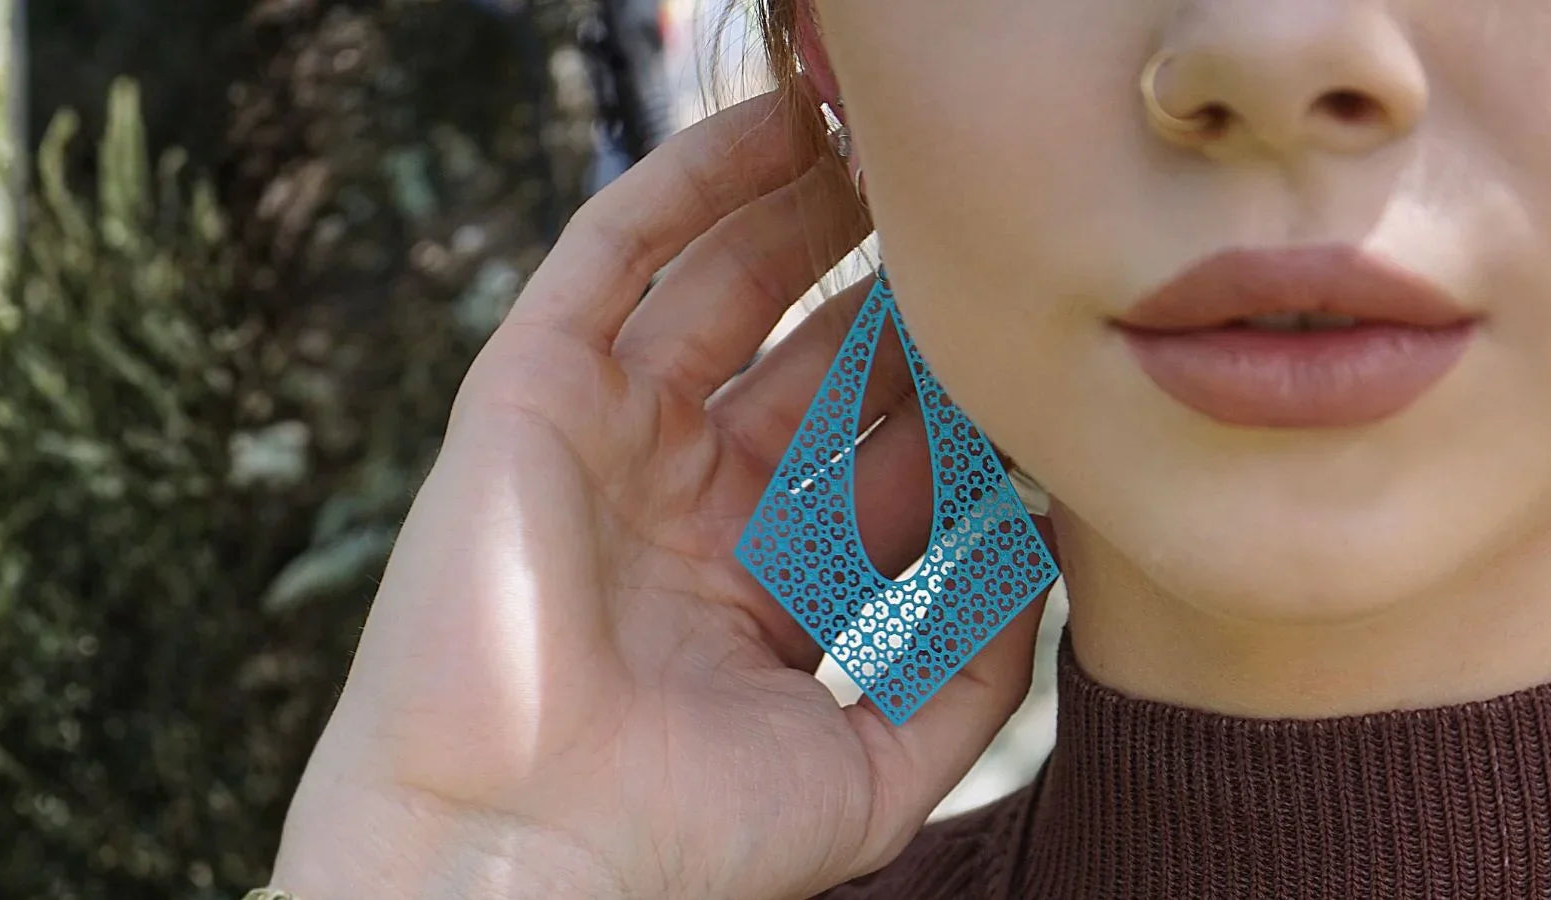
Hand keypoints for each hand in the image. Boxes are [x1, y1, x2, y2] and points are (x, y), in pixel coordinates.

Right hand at [268, 87, 1054, 899]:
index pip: (879, 468)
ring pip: (713, 292)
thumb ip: (965, 676)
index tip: (1030, 345)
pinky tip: (774, 129)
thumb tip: (1039, 564)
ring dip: (795, 212)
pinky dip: (684, 186)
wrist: (511, 853)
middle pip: (806, 368)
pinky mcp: (528, 394)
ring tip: (883, 145)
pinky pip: (610, 260)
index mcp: (757, 589)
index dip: (958, 407)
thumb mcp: (870, 771)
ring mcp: (604, 443)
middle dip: (888, 300)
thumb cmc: (682, 839)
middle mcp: (683, 505)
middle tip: (970, 224)